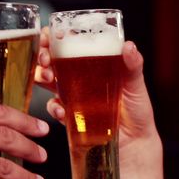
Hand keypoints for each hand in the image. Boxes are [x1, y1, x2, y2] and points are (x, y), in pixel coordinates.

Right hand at [34, 32, 157, 148]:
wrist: (135, 142)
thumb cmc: (137, 110)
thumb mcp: (136, 84)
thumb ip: (133, 65)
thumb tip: (129, 47)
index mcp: (94, 62)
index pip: (70, 42)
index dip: (55, 37)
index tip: (50, 36)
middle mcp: (80, 76)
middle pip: (52, 58)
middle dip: (42, 55)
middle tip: (46, 58)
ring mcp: (73, 95)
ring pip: (47, 80)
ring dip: (42, 76)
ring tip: (49, 78)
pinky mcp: (70, 114)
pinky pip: (55, 107)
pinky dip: (54, 107)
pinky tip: (62, 109)